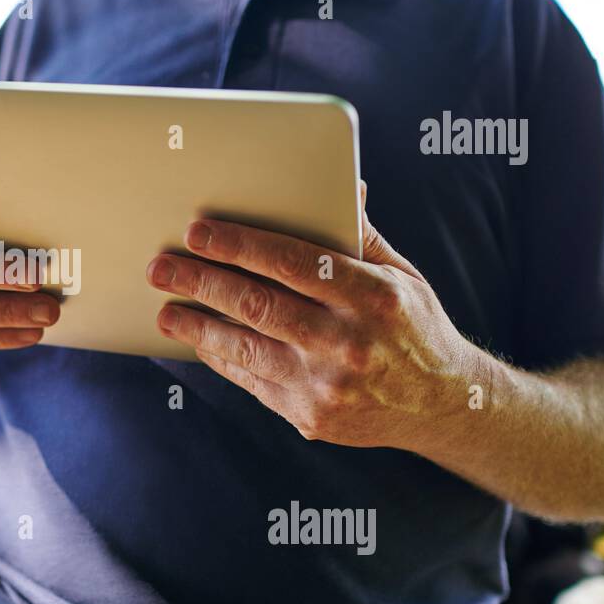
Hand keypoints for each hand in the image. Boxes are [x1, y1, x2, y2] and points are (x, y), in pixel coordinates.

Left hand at [145, 182, 480, 448]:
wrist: (442, 406)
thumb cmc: (414, 327)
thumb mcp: (402, 276)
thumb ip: (362, 236)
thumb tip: (341, 186)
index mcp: (374, 297)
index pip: (293, 262)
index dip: (239, 245)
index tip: (197, 231)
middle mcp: (349, 342)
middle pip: (259, 305)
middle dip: (202, 282)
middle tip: (160, 267)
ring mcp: (328, 385)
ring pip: (247, 349)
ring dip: (198, 327)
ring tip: (165, 309)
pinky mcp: (311, 417)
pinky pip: (253, 382)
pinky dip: (222, 359)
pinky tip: (198, 341)